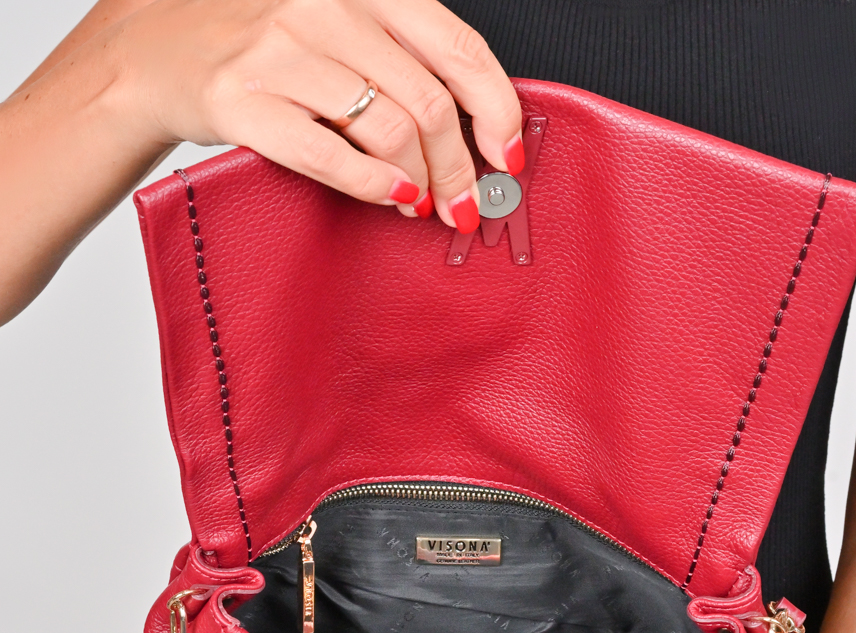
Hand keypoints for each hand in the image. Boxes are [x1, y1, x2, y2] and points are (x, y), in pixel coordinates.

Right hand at [110, 0, 522, 226]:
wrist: (160, 51)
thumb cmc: (266, 45)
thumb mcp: (342, 30)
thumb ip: (402, 63)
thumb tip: (476, 132)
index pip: (459, 50)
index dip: (496, 111)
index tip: (509, 157)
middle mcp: (325, 6)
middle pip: (430, 103)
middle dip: (460, 168)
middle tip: (465, 204)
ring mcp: (281, 51)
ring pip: (390, 131)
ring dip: (420, 182)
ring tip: (421, 204)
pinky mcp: (244, 101)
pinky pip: (332, 157)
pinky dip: (375, 188)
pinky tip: (391, 200)